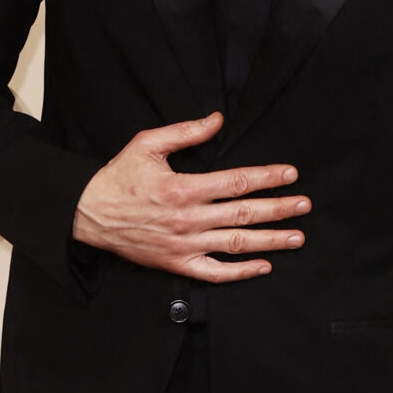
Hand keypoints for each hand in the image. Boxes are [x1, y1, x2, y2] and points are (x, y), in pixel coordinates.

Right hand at [73, 112, 309, 280]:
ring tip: (297, 237)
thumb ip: (186, 133)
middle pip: (245, 213)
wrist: (88, 214)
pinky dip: (241, 271)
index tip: (290, 175)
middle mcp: (189, 219)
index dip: (267, 177)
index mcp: (185, 188)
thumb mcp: (148, 144)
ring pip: (237, 244)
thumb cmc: (118, 177)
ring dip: (270, 241)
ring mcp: (185, 245)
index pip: (237, 182)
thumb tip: (217, 120)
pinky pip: (215, 272)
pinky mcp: (177, 264)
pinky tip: (264, 266)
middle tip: (305, 205)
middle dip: (279, 209)